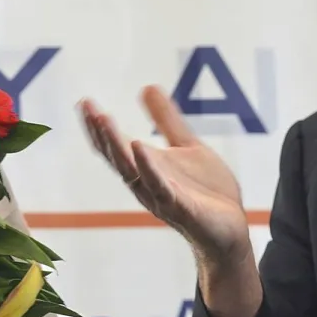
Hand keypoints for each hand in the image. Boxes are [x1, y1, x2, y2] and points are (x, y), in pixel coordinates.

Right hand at [79, 88, 250, 265]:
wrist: (231, 229)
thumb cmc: (206, 192)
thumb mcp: (187, 146)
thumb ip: (167, 120)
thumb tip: (147, 87)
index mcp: (146, 169)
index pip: (115, 147)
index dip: (98, 127)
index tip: (84, 103)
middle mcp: (146, 184)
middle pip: (117, 158)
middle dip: (102, 133)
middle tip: (89, 108)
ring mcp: (162, 197)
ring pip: (132, 172)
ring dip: (117, 146)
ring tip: (104, 120)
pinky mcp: (182, 209)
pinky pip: (161, 189)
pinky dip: (149, 169)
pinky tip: (140, 148)